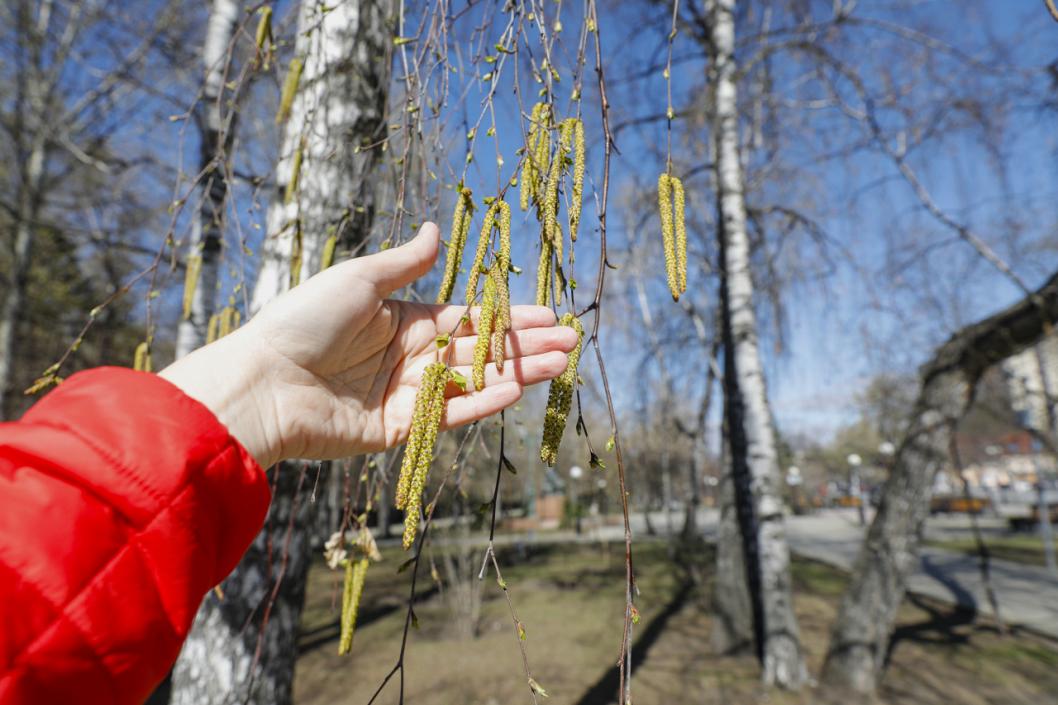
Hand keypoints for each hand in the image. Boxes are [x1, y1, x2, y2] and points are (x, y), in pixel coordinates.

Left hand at [161, 223, 577, 467]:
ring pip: (474, 382)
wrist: (263, 381)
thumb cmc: (304, 321)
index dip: (510, 317)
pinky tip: (515, 389)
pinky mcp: (399, 429)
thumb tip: (437, 228)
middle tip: (572, 343)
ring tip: (560, 365)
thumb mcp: (359, 280)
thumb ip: (407, 263)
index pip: (471, 318)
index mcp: (405, 320)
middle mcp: (412, 357)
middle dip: (526, 346)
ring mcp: (408, 395)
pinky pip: (448, 413)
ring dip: (517, 373)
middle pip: (481, 351)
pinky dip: (482, 402)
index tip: (550, 314)